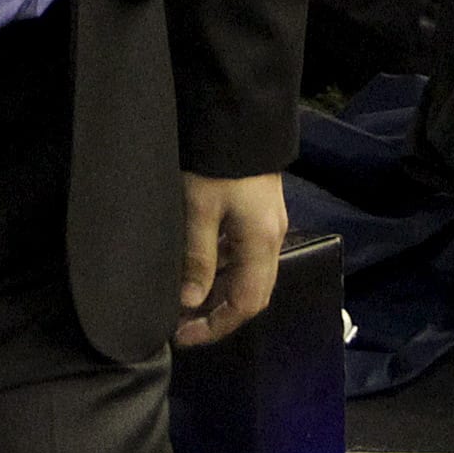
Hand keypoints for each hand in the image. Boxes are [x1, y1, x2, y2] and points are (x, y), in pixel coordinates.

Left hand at [175, 171, 284, 349]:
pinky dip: (223, 269)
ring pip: (248, 274)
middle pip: (252, 293)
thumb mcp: (199, 210)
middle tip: (182, 324)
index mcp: (261, 244)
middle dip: (218, 314)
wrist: (239, 116)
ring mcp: (268, 223)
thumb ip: (197, 259)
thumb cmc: (217, 164)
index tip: (183, 336)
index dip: (217, 327)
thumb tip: (190, 303)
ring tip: (184, 300)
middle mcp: (271, 238)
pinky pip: (244, 253)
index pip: (247, 304)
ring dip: (219, 292)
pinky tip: (198, 267)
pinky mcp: (259, 210)